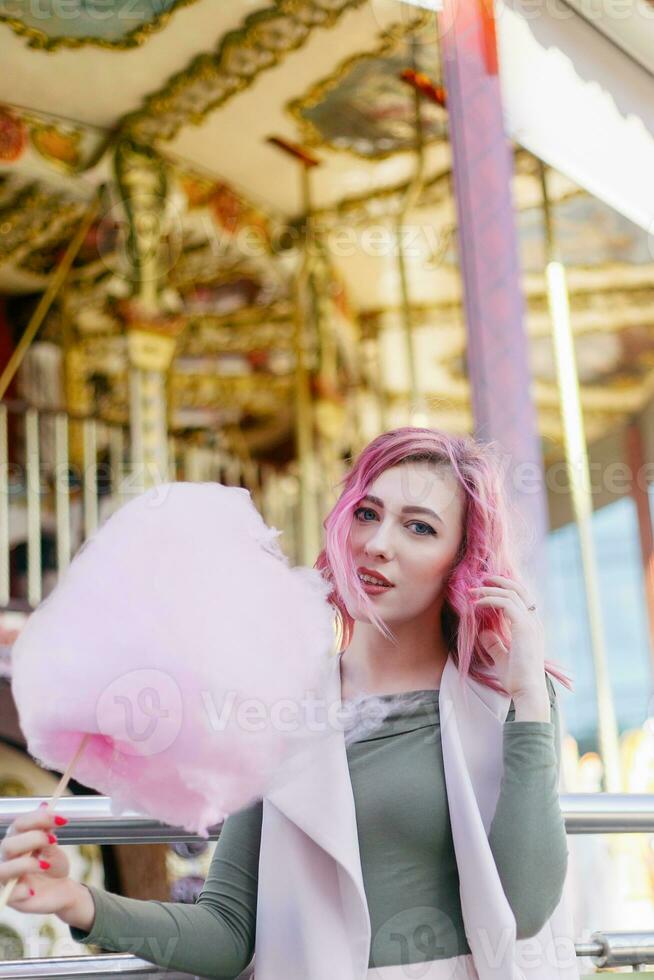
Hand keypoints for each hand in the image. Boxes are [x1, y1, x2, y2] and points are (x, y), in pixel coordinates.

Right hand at [0, 804, 74, 914]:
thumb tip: (45, 804)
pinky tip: (33, 890)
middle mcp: (6, 858)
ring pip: (3, 869)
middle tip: (54, 841)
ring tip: (46, 865)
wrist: (59, 889)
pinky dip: (22, 890)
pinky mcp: (10, 898)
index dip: (39, 819)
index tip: (62, 819)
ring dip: (26, 864)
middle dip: (34, 840)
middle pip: (8, 844)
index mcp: (16, 840)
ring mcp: (6, 878)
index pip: (19, 824)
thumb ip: (46, 830)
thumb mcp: (53, 846)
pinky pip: (8, 894)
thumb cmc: (52, 865)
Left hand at [470, 574, 546, 702]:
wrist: (528, 691)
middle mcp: (534, 622)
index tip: (487, 587)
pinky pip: (506, 603)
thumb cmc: (517, 680)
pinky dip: (490, 600)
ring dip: (489, 589)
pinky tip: (476, 604)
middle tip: (482, 579)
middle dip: (499, 581)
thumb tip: (484, 633)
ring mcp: (531, 623)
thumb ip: (495, 644)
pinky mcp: (524, 627)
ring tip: (473, 591)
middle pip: (519, 590)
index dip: (505, 589)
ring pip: (511, 593)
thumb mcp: (502, 658)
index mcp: (532, 627)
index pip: (522, 598)